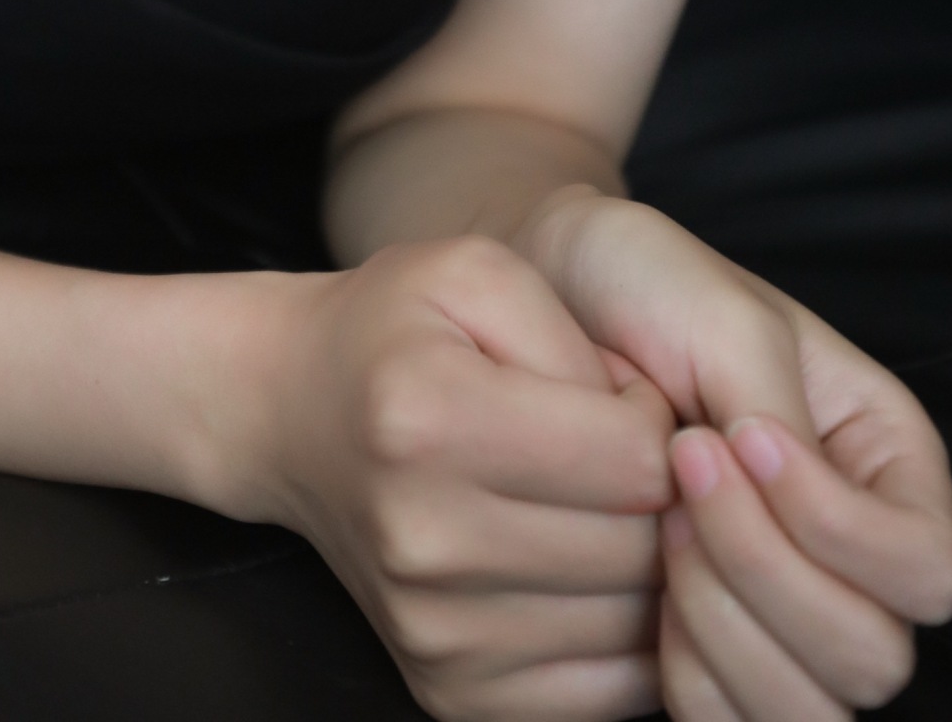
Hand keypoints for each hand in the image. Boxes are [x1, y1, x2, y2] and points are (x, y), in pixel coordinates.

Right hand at [238, 237, 676, 719]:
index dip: (656, 418)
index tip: (620, 397)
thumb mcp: (478, 273)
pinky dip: (624, 639)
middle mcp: (425, 540)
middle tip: (622, 451)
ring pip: (631, 625)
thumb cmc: (396, 332)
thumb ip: (577, 340)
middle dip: (663, 495)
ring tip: (604, 506)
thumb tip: (661, 450)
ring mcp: (433, 631)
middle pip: (639, 549)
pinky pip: (603, 693)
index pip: (635, 460)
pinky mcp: (447, 691)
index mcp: (431, 419)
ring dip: (647, 567)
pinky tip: (593, 573)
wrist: (288, 410)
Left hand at [524, 194, 951, 717]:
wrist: (543, 299)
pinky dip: (693, 681)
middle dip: (768, 575)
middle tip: (681, 476)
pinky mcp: (716, 650)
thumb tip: (790, 493)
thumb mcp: (725, 317)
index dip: (841, 530)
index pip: (929, 569)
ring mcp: (786, 615)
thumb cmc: (641, 288)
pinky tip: (647, 598)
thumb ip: (778, 409)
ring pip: (809, 710)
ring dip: (727, 631)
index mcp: (884, 465)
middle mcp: (852, 556)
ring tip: (662, 529)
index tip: (742, 440)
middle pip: (874, 656)